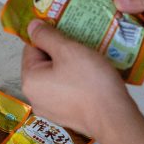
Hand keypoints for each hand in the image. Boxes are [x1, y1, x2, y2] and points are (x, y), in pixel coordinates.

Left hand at [21, 20, 136, 139]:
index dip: (49, 37)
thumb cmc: (89, 82)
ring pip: (56, 77)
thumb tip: (31, 25)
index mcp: (29, 80)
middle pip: (43, 63)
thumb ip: (47, 36)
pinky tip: (91, 78)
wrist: (113, 118)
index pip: (31, 48)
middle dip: (61, 52)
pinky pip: (66, 91)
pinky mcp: (65, 116)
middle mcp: (34, 98)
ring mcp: (50, 110)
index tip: (67, 32)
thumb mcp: (68, 50)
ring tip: (88, 60)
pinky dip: (75, 82)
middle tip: (81, 45)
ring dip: (69, 66)